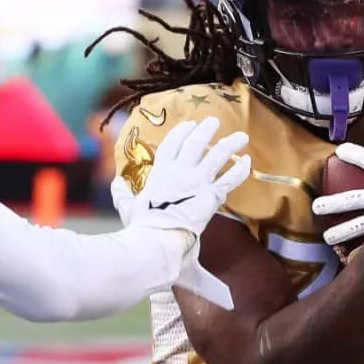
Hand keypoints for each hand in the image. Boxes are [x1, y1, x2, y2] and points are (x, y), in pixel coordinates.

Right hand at [112, 117, 251, 308]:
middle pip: (196, 143)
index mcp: (160, 172)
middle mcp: (180, 171)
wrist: (158, 240)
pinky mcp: (212, 195)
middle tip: (214, 122)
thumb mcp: (126, 207)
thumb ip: (122, 193)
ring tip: (241, 136)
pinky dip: (241, 170)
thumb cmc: (141, 226)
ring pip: (218, 155)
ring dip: (230, 143)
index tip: (189, 125)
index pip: (172, 144)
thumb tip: (115, 183)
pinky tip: (248, 161)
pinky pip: (231, 179)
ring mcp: (198, 181)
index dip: (181, 132)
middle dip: (206, 130)